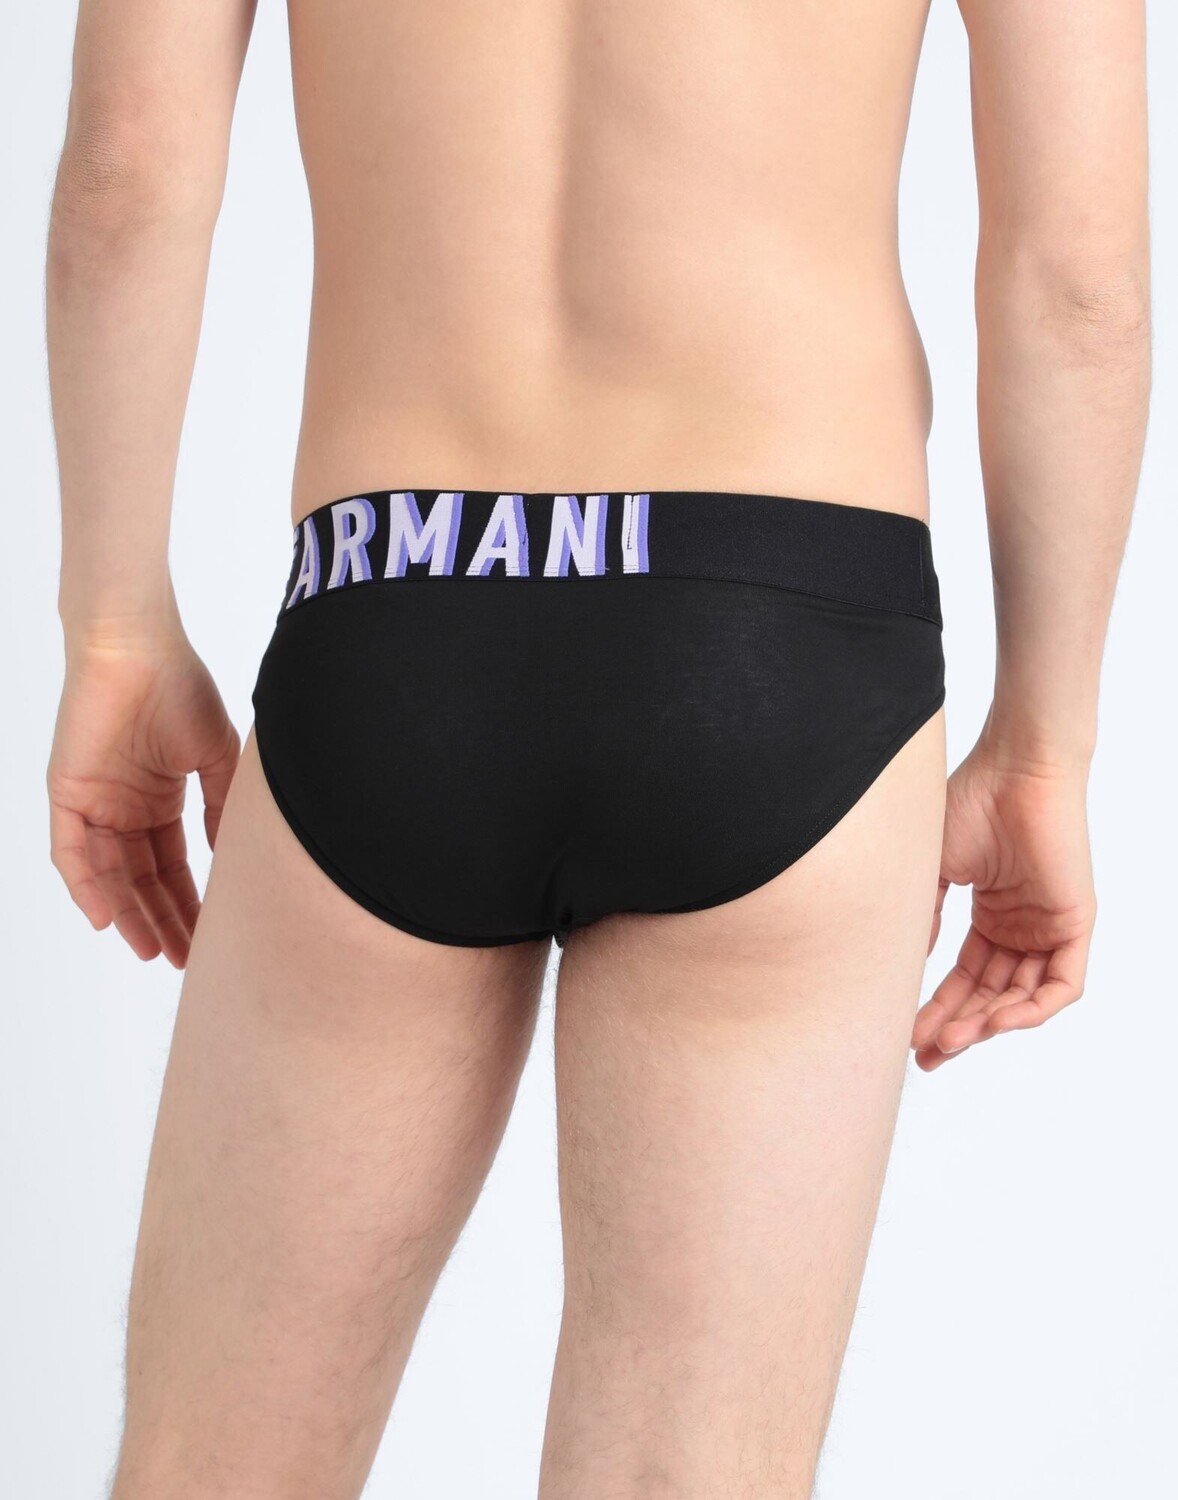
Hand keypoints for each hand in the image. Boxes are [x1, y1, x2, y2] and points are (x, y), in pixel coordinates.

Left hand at [47, 629, 240, 966]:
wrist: (139, 644)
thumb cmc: (181, 687)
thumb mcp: (218, 759)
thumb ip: (224, 810)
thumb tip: (234, 860)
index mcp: (158, 798)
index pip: (172, 866)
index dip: (190, 902)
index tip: (212, 936)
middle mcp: (123, 807)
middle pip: (141, 880)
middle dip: (163, 920)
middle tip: (185, 958)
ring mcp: (94, 802)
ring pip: (107, 875)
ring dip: (127, 915)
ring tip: (153, 950)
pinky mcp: (67, 793)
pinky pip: (71, 852)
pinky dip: (86, 887)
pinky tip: (106, 919)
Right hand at [913, 742, 1095, 1070]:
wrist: (1013, 770)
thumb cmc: (971, 802)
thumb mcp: (933, 870)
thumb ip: (923, 918)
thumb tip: (905, 963)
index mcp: (992, 915)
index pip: (966, 978)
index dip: (938, 1009)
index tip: (908, 1035)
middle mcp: (1021, 926)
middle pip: (990, 995)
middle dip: (957, 1028)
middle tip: (925, 1053)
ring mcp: (1049, 927)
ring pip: (1022, 997)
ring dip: (986, 1024)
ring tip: (950, 1041)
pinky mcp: (1075, 924)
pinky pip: (1060, 985)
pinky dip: (1030, 1008)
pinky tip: (994, 1022)